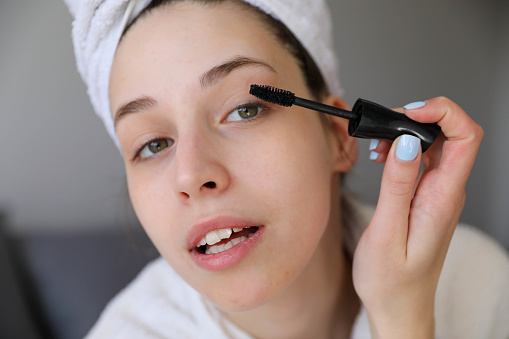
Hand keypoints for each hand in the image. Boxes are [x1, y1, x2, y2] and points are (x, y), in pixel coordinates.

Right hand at [352, 97, 482, 338]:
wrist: (399, 306)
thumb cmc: (391, 280)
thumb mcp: (386, 233)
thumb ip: (397, 186)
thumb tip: (406, 143)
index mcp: (443, 199)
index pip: (466, 137)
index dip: (444, 113)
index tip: (409, 114)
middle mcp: (447, 193)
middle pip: (453, 134)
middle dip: (420, 118)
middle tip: (384, 127)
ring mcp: (439, 194)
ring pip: (437, 145)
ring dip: (408, 134)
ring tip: (377, 146)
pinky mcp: (426, 198)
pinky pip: (424, 162)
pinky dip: (403, 150)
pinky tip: (383, 158)